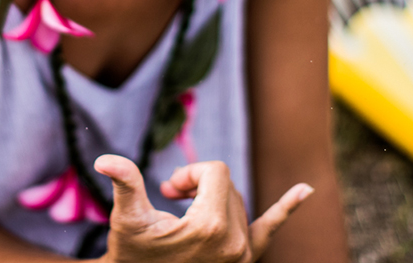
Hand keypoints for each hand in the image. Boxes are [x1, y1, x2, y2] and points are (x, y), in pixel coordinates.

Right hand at [94, 155, 311, 262]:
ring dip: (213, 198)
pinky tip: (306, 190)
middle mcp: (235, 240)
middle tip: (170, 200)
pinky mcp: (247, 259)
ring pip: (237, 200)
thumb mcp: (129, 220)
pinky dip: (287, 209)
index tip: (168, 190)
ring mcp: (244, 253)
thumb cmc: (133, 255)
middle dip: (198, 184)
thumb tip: (106, 159)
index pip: (215, 171)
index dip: (189, 174)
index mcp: (212, 225)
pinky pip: (270, 229)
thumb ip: (126, 184)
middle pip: (226, 184)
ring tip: (185, 212)